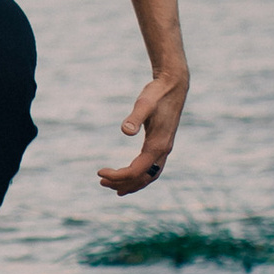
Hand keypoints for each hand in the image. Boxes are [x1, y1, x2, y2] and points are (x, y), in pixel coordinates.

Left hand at [97, 60, 188, 194]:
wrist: (174, 85)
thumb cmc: (157, 93)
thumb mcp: (144, 103)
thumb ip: (135, 117)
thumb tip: (125, 131)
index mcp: (157, 145)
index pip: (135, 170)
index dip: (117, 175)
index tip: (99, 172)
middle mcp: (163, 151)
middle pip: (143, 178)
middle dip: (122, 183)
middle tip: (101, 182)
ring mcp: (164, 149)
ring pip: (149, 176)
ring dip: (132, 184)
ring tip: (114, 188)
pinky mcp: (162, 144)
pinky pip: (152, 168)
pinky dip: (140, 176)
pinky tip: (129, 176)